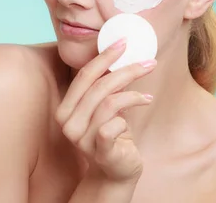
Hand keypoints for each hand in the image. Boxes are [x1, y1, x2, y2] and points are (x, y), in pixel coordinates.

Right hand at [55, 38, 156, 182]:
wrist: (115, 172)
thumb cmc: (112, 135)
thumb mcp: (106, 106)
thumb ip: (106, 86)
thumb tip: (121, 55)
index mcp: (66, 108)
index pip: (84, 75)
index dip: (104, 56)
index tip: (123, 42)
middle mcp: (68, 123)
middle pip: (99, 86)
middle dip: (126, 70)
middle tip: (149, 63)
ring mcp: (82, 139)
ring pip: (109, 102)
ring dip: (134, 94)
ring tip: (147, 96)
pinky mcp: (100, 151)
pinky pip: (113, 125)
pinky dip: (130, 114)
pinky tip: (142, 109)